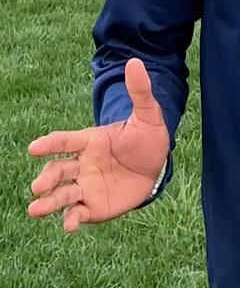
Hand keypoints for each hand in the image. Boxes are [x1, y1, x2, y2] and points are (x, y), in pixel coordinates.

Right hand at [27, 59, 169, 233]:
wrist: (157, 167)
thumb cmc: (147, 139)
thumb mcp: (148, 115)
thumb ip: (139, 92)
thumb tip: (135, 62)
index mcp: (89, 140)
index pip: (65, 140)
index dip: (50, 143)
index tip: (34, 148)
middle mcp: (81, 164)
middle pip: (58, 170)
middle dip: (46, 178)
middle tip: (37, 187)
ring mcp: (85, 186)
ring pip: (61, 194)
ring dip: (48, 202)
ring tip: (35, 209)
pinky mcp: (92, 206)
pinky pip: (77, 212)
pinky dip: (71, 219)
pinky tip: (69, 225)